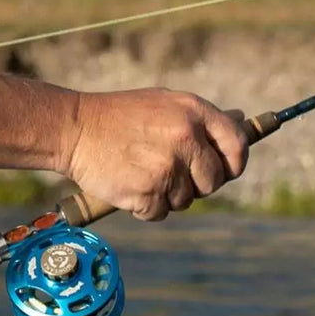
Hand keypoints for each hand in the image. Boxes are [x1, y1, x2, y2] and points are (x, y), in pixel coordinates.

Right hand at [64, 89, 247, 220]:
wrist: (73, 129)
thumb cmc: (117, 116)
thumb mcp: (163, 103)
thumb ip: (199, 118)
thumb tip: (241, 122)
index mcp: (194, 113)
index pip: (236, 146)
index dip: (233, 164)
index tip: (223, 171)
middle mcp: (185, 139)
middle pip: (212, 181)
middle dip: (195, 184)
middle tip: (168, 175)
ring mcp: (167, 168)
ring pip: (185, 201)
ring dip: (166, 196)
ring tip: (140, 174)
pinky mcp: (147, 192)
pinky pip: (159, 213)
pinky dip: (145, 207)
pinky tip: (128, 186)